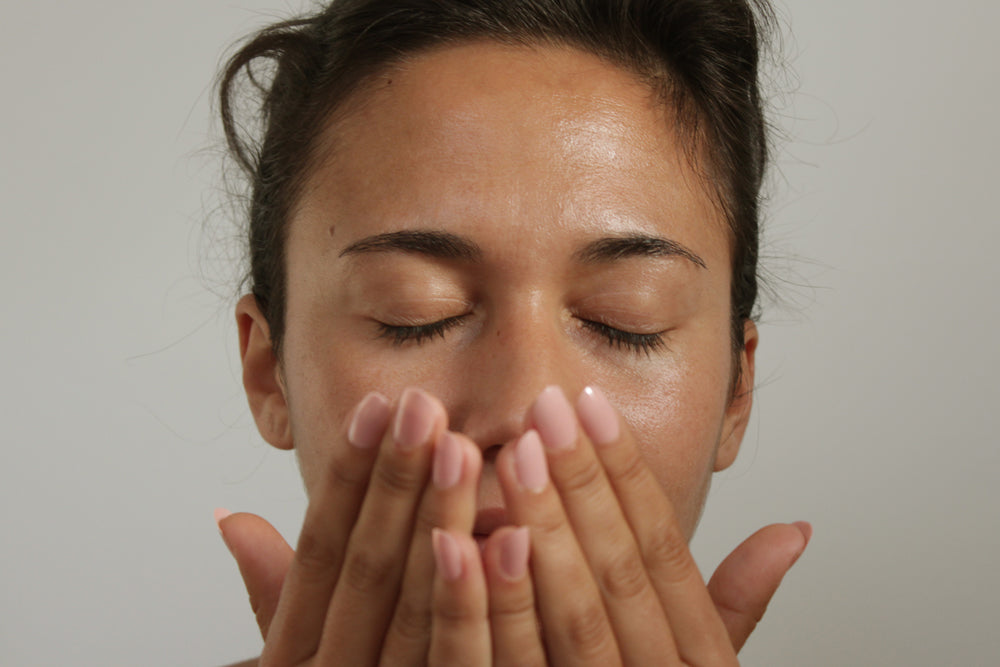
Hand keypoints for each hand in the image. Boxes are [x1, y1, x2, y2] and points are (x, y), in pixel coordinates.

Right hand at [217, 388, 485, 665]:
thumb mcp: (297, 656)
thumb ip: (275, 589)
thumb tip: (230, 514)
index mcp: (297, 651)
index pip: (319, 549)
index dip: (345, 475)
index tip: (374, 406)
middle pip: (365, 565)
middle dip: (394, 480)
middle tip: (421, 405)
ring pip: (415, 604)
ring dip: (439, 519)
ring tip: (459, 448)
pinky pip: (460, 657)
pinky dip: (479, 600)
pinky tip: (508, 540)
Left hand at [430, 385, 810, 664]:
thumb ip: (736, 604)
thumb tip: (793, 529)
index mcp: (692, 661)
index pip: (660, 555)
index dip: (625, 476)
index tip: (591, 406)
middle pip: (613, 577)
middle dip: (577, 488)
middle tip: (542, 411)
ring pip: (562, 622)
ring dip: (532, 534)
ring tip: (500, 457)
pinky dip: (476, 610)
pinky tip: (455, 544)